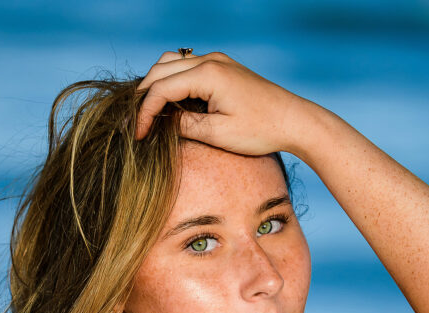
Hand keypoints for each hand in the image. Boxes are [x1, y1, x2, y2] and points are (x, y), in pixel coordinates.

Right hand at [134, 50, 308, 156]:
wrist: (292, 119)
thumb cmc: (260, 130)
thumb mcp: (219, 135)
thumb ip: (186, 127)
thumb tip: (163, 123)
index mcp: (208, 74)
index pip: (162, 89)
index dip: (145, 112)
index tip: (138, 136)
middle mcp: (210, 60)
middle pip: (161, 69)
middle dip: (144, 95)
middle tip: (136, 122)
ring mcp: (217, 60)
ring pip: (172, 63)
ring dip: (157, 84)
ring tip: (149, 111)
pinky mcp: (223, 67)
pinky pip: (187, 67)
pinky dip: (172, 81)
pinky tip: (170, 103)